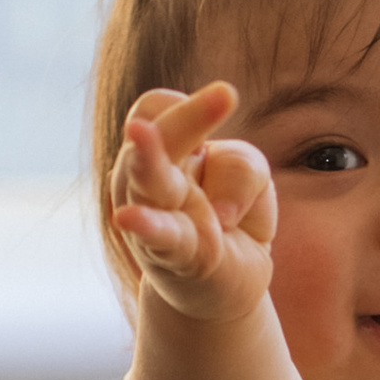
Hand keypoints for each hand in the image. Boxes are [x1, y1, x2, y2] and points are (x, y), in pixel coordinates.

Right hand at [110, 83, 277, 321]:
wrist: (222, 286)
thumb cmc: (231, 218)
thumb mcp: (251, 179)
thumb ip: (241, 169)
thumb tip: (220, 212)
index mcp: (163, 148)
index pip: (156, 108)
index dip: (185, 103)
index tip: (223, 99)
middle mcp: (144, 177)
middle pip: (153, 133)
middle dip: (188, 116)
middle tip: (226, 94)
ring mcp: (150, 216)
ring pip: (148, 180)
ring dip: (148, 158)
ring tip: (141, 132)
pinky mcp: (168, 255)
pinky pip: (156, 236)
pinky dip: (146, 227)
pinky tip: (128, 219)